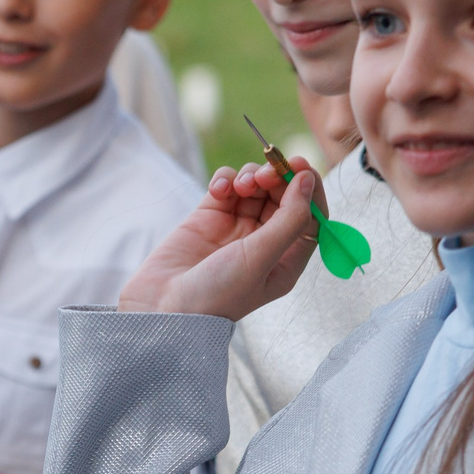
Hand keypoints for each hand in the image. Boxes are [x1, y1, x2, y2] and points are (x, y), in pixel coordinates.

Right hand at [118, 160, 321, 318]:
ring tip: (240, 185)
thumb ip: (290, 219)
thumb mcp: (261, 258)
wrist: (163, 307)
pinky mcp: (209, 217)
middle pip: (283, 196)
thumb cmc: (217, 294)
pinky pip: (226, 186)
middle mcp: (264, 243)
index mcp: (285, 261)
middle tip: (265, 173)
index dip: (308, 189)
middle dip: (277, 179)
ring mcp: (236, 228)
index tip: (299, 166)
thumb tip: (308, 180)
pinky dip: (225, 180)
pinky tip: (218, 191)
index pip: (311, 217)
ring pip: (255, 186)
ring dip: (250, 176)